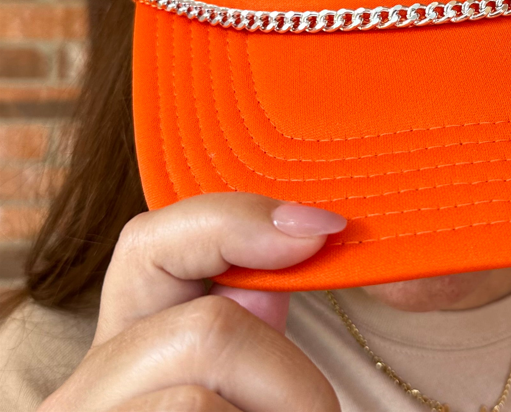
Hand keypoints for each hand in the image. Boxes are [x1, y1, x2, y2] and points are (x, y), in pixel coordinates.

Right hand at [38, 193, 346, 411]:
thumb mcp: (231, 395)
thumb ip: (243, 337)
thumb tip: (277, 272)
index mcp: (121, 354)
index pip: (151, 244)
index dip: (238, 221)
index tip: (322, 230)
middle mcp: (84, 397)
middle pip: (204, 329)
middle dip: (290, 378)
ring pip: (203, 401)